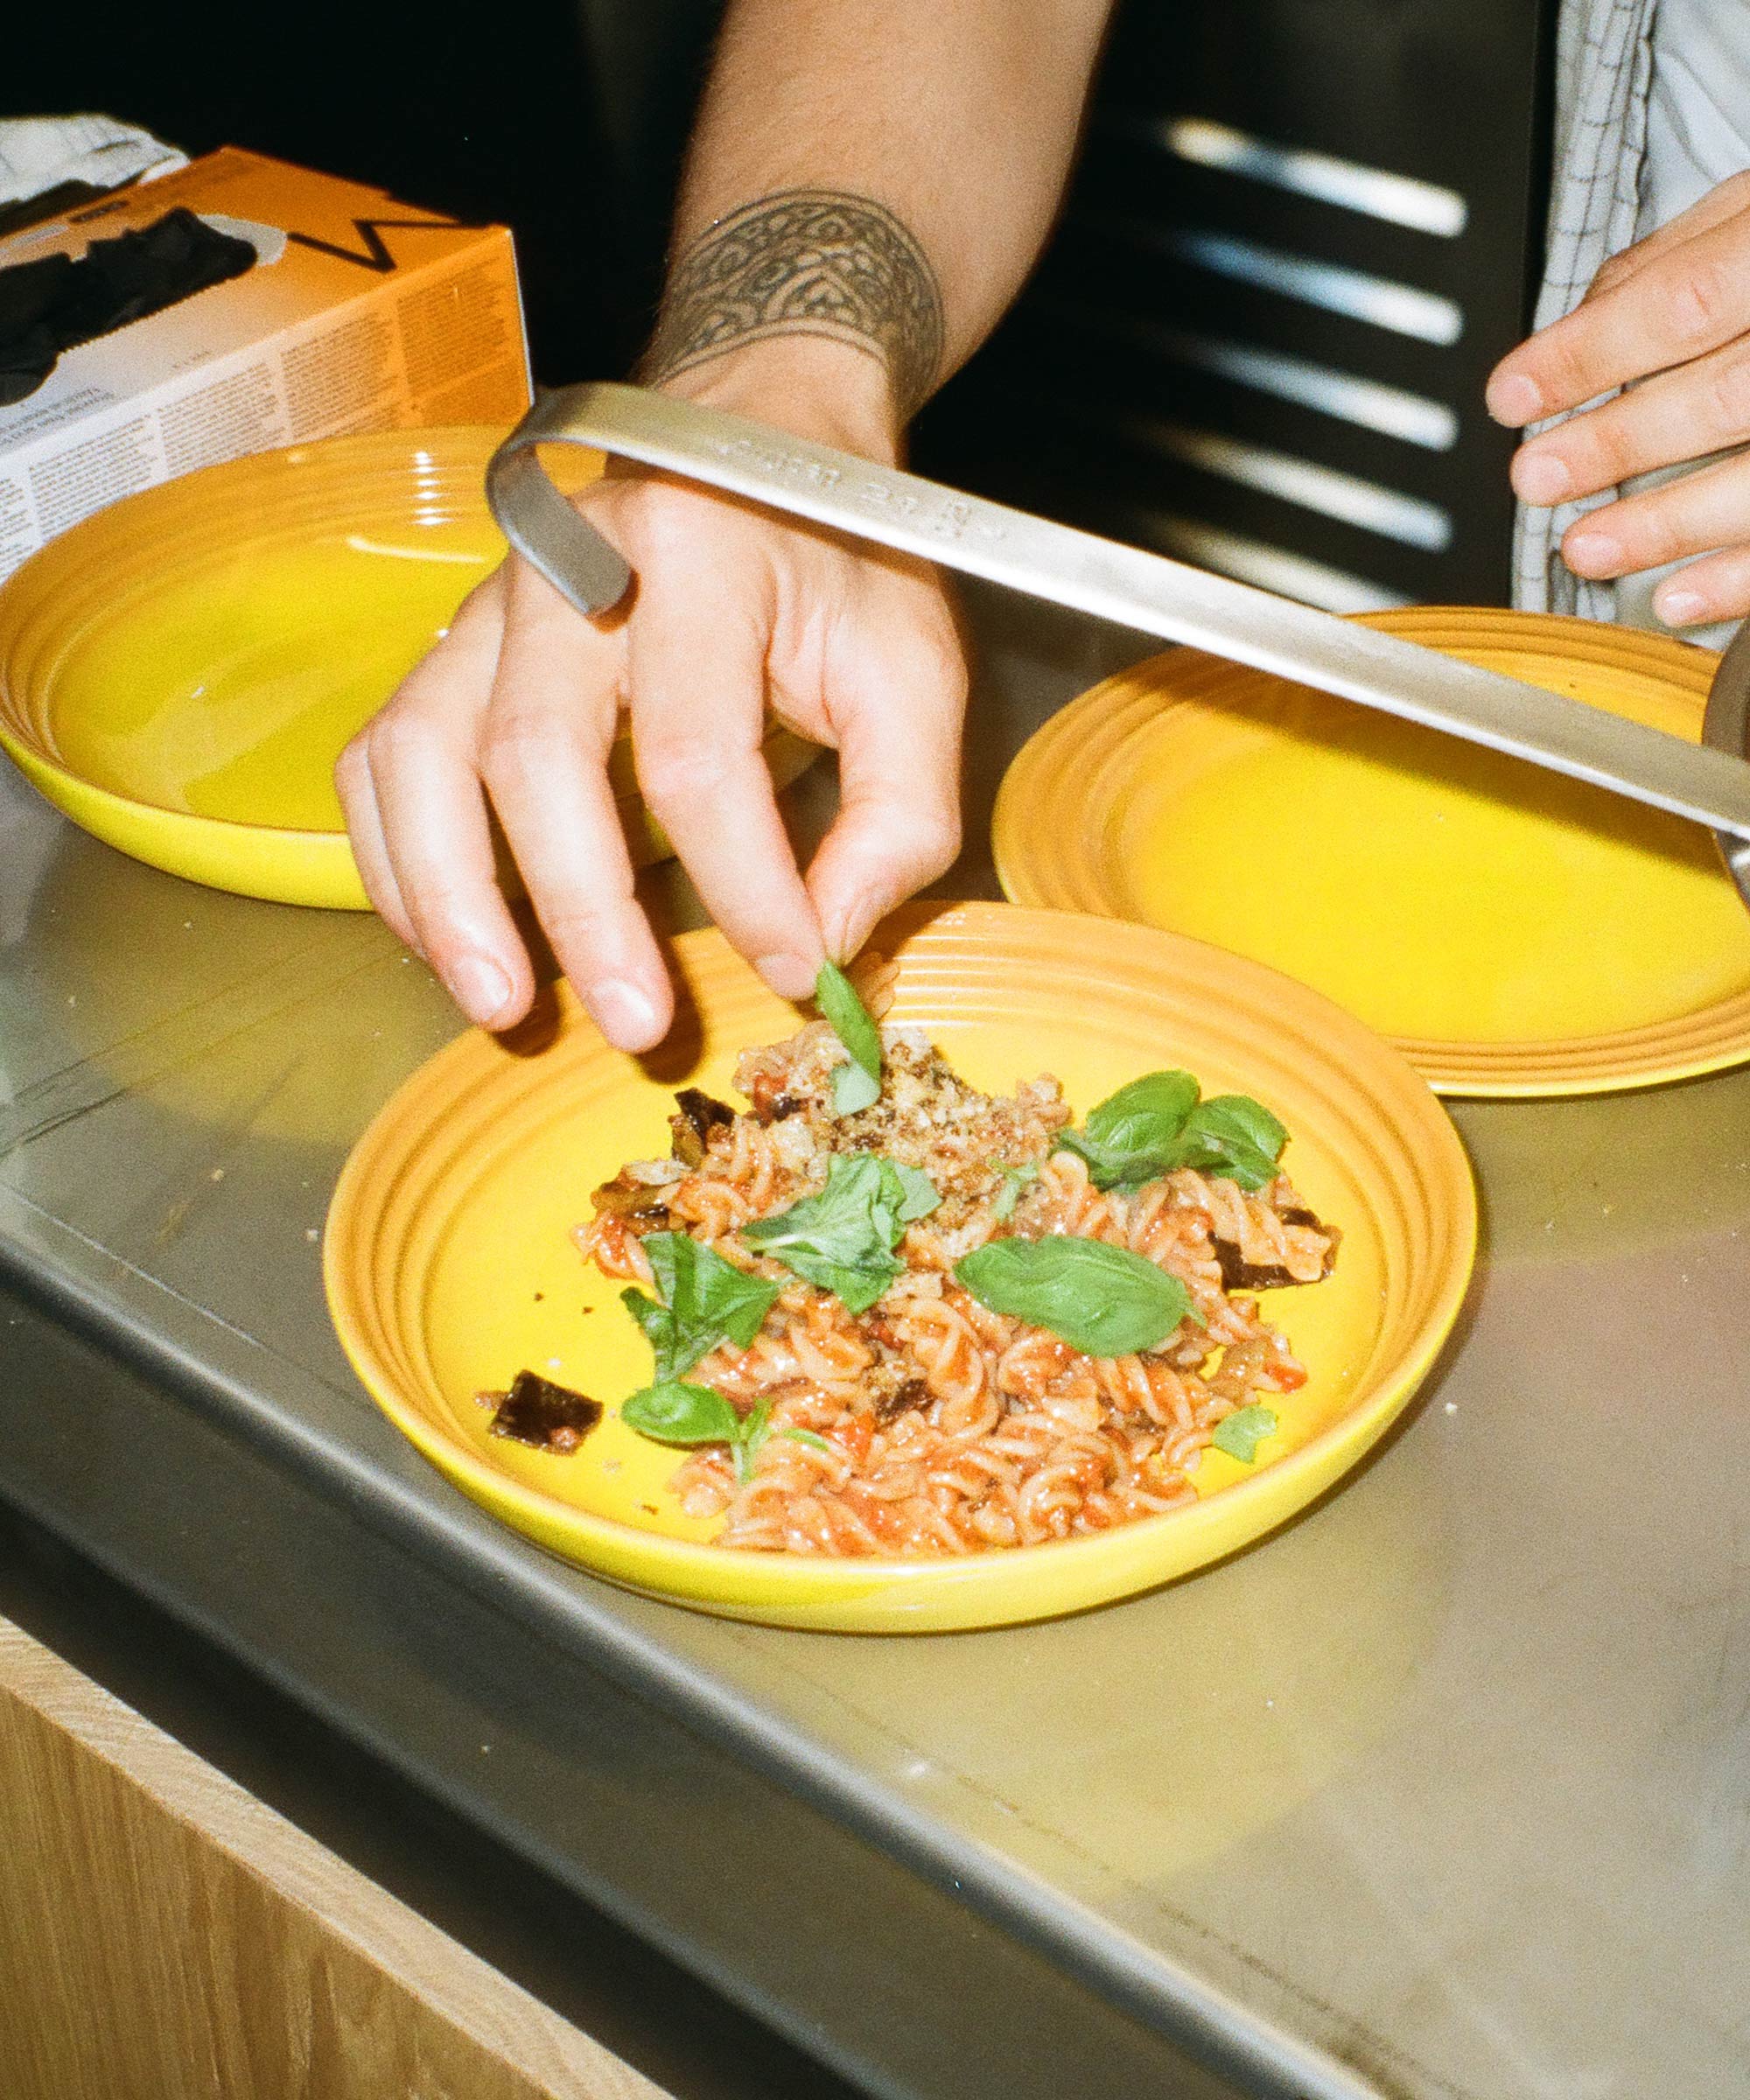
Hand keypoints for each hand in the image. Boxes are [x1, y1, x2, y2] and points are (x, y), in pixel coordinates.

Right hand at [336, 343, 966, 1049]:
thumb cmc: (835, 570)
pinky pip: (379, 762)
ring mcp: (485, 606)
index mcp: (700, 557)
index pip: (699, 749)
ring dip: (450, 896)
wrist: (752, 449)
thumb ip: (899, 813)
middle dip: (583, 909)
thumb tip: (829, 940)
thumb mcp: (913, 674)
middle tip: (634, 1024)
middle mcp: (569, 567)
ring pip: (421, 755)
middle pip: (536, 752)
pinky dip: (398, 865)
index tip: (791, 971)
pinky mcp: (443, 652)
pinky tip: (448, 946)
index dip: (743, 882)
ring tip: (499, 1003)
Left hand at [1487, 170, 1749, 626]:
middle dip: (1616, 443)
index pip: (1685, 301)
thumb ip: (1681, 256)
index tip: (1512, 395)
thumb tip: (1585, 316)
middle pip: (1723, 395)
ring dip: (1664, 523)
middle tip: (1535, 476)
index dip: (1589, 353)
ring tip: (1584, 546)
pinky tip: (1675, 598)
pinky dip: (1737, 577)